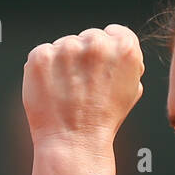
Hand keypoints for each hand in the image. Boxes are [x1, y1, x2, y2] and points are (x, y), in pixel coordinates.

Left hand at [22, 24, 144, 150]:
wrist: (74, 142)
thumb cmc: (104, 119)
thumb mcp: (132, 89)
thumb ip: (128, 63)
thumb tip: (117, 48)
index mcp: (125, 48)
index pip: (115, 32)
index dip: (109, 52)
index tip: (103, 69)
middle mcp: (97, 43)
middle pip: (89, 37)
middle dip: (86, 56)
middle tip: (85, 85)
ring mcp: (66, 47)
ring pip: (65, 45)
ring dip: (65, 63)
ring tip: (69, 90)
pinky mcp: (42, 55)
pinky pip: (44, 54)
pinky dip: (46, 70)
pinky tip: (54, 89)